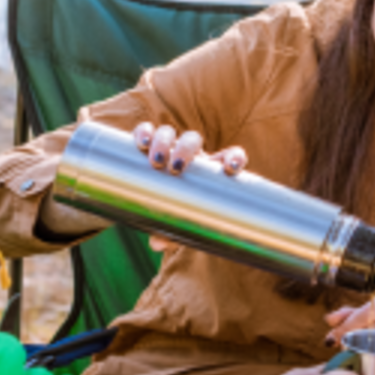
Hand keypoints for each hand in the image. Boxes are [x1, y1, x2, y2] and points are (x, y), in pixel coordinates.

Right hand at [132, 123, 245, 253]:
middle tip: (176, 168)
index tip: (231, 170)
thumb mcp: (179, 224)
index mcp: (209, 170)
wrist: (157, 198)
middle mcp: (191, 155)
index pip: (230, 155)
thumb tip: (156, 243)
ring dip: (164, 142)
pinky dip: (144, 133)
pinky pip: (146, 130)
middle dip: (186, 149)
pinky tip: (140, 143)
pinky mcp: (148, 142)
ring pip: (170, 133)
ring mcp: (169, 146)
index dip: (234, 157)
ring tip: (157, 161)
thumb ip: (173, 235)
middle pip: (193, 139)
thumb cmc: (178, 212)